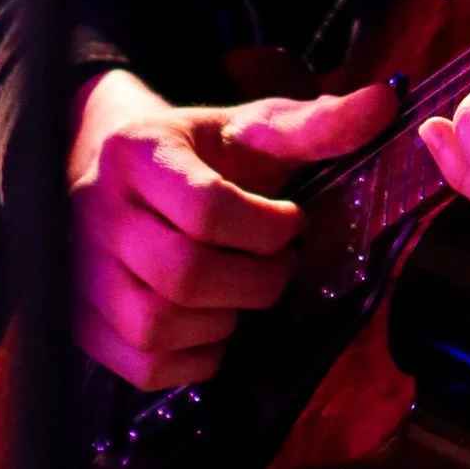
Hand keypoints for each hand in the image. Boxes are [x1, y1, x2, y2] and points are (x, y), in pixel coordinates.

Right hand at [68, 64, 398, 391]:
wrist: (111, 168)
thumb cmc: (195, 152)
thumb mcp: (249, 128)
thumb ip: (315, 124)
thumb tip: (388, 102)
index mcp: (139, 153)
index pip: (206, 208)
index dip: (267, 228)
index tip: (290, 222)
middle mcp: (98, 213)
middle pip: (184, 274)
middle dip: (255, 281)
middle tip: (278, 266)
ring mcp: (82, 273)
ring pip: (158, 325)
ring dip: (223, 321)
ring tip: (241, 292)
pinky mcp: (82, 322)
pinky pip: (143, 366)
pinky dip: (194, 359)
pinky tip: (212, 324)